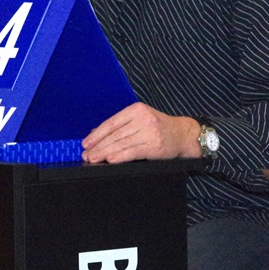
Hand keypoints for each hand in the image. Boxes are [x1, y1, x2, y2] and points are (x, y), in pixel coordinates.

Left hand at [82, 102, 199, 163]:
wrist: (183, 134)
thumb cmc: (159, 128)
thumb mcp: (140, 120)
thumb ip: (120, 126)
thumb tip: (95, 134)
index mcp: (136, 110)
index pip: (111, 123)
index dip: (96, 134)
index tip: (86, 143)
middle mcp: (143, 118)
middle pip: (115, 134)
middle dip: (98, 146)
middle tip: (86, 155)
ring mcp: (149, 132)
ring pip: (121, 143)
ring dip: (104, 153)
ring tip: (93, 159)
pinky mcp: (154, 145)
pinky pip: (133, 152)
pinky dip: (119, 156)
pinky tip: (110, 160)